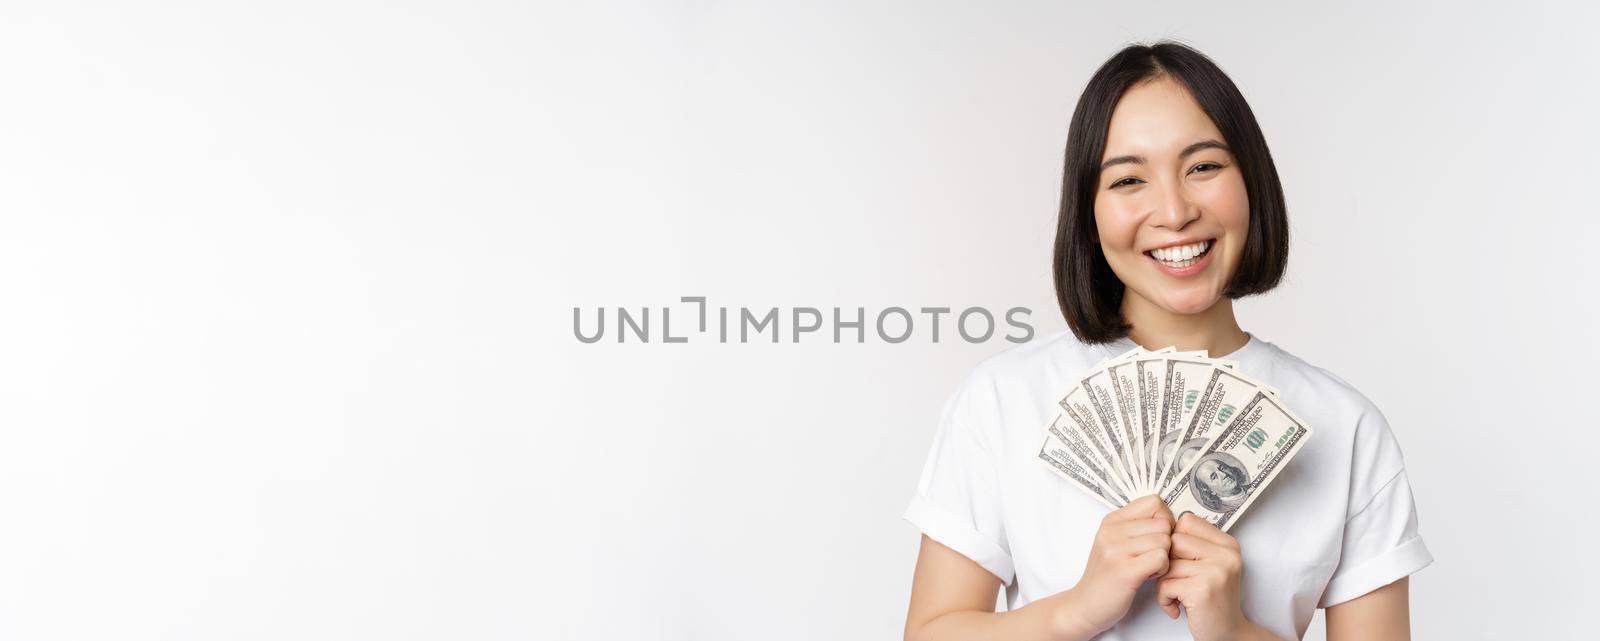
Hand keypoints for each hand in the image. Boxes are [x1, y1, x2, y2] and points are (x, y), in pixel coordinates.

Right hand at [1053, 495, 1174, 636]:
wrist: (1084, 605)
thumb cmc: (1105, 576)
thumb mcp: (1113, 542)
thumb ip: (1136, 526)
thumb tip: (1167, 515)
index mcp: (1111, 520)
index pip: (1154, 502)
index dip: (1164, 519)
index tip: (1157, 536)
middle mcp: (1112, 531)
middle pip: (1163, 523)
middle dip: (1165, 542)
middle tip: (1151, 557)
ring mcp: (1116, 550)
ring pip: (1165, 541)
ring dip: (1164, 558)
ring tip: (1148, 568)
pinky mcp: (1125, 571)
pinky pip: (1161, 558)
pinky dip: (1162, 569)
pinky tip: (1149, 576)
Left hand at [1157, 513, 1250, 640]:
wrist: (1229, 633)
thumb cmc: (1213, 600)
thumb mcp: (1211, 565)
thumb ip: (1194, 544)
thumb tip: (1162, 527)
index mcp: (1227, 544)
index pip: (1187, 521)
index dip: (1174, 540)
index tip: (1179, 559)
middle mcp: (1226, 554)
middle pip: (1174, 540)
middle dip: (1167, 562)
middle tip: (1176, 580)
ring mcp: (1216, 571)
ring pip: (1166, 563)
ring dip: (1164, 583)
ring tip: (1178, 595)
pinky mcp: (1203, 589)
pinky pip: (1165, 584)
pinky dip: (1164, 599)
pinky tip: (1177, 607)